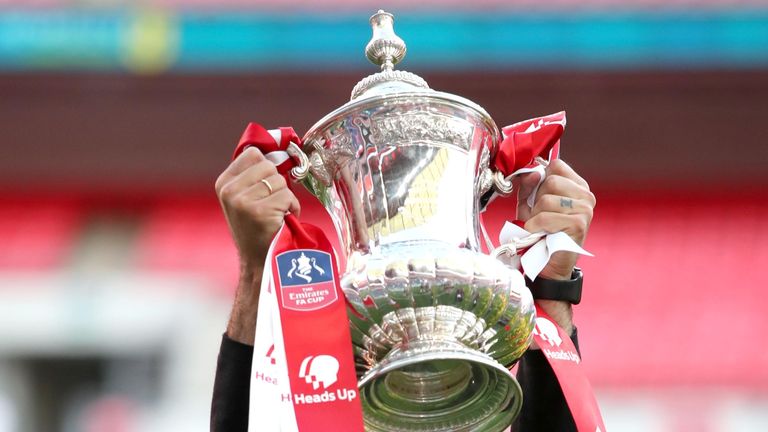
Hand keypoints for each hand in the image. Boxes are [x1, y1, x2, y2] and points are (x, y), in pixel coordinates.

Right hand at [215, 147, 300, 343]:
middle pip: (269, 165)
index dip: (268, 167)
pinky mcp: (259, 211)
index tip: (267, 184)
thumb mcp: (246, 197)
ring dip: (286, 198)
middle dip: (278, 185)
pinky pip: (288, 196)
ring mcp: (242, 201)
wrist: (259, 262)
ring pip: (280, 181)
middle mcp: (229, 191)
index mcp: (224, 183)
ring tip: (276, 215)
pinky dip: (292, 208)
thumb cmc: (259, 228)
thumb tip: (281, 146)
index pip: (254, 153)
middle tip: (272, 205)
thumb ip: (255, 174)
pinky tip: (281, 221)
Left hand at [515, 159, 595, 334]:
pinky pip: (546, 216)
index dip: (539, 179)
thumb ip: (529, 185)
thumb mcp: (529, 205)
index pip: (556, 165)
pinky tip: (540, 235)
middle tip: (538, 218)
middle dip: (536, 201)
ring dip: (535, 216)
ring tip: (540, 228)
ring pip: (546, 199)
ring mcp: (586, 209)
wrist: (545, 265)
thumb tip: (532, 171)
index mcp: (577, 187)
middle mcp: (586, 196)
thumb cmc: (539, 234)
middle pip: (550, 181)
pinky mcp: (579, 224)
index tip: (536, 198)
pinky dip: (536, 227)